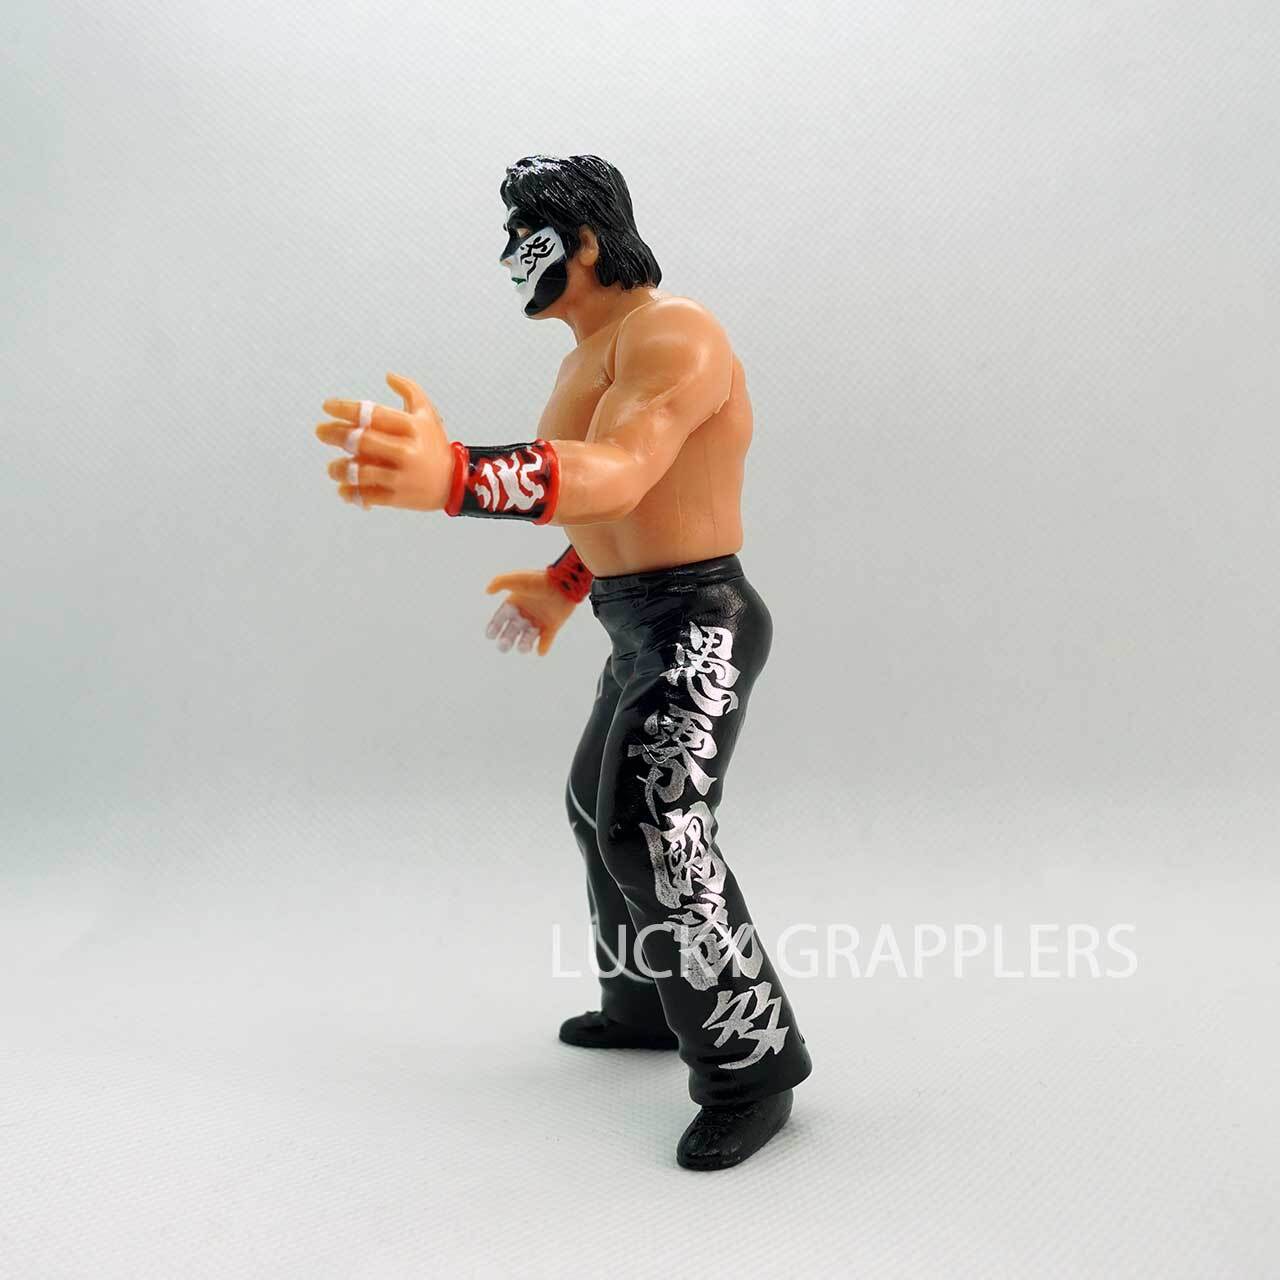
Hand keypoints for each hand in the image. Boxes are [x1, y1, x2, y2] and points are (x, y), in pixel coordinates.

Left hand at [316, 372, 452, 509]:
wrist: (455, 483)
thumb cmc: (434, 445)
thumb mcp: (428, 414)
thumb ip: (410, 392)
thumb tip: (388, 375)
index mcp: (412, 427)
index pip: (373, 414)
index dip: (346, 408)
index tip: (328, 406)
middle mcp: (406, 451)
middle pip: (362, 440)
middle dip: (336, 434)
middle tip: (321, 431)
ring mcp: (402, 476)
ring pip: (361, 471)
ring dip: (340, 469)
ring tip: (332, 467)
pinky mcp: (399, 498)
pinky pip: (367, 495)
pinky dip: (351, 493)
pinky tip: (343, 489)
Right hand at [484, 570, 579, 654]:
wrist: (564, 584)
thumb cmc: (539, 581)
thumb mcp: (516, 579)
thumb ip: (499, 582)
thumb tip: (487, 591)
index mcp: (516, 602)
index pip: (501, 617)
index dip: (494, 627)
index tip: (490, 636)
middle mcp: (526, 612)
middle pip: (512, 630)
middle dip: (506, 639)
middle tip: (504, 645)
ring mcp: (540, 619)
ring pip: (528, 638)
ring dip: (523, 645)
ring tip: (522, 648)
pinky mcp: (553, 625)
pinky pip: (546, 640)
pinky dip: (543, 647)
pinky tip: (540, 651)